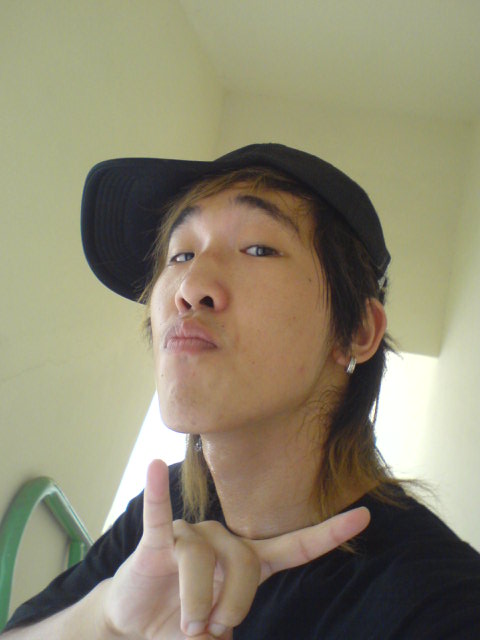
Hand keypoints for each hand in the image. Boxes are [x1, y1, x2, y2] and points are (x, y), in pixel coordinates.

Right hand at [102, 460, 369, 638]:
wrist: (135, 626)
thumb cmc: (182, 625)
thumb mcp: (217, 636)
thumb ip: (230, 632)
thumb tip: (223, 638)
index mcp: (248, 561)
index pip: (295, 546)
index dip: (329, 533)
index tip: (364, 516)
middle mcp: (224, 540)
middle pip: (247, 562)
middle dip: (233, 606)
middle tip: (211, 631)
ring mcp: (192, 536)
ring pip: (205, 561)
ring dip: (198, 603)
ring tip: (188, 625)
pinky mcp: (159, 540)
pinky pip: (159, 514)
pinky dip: (158, 491)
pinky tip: (156, 466)